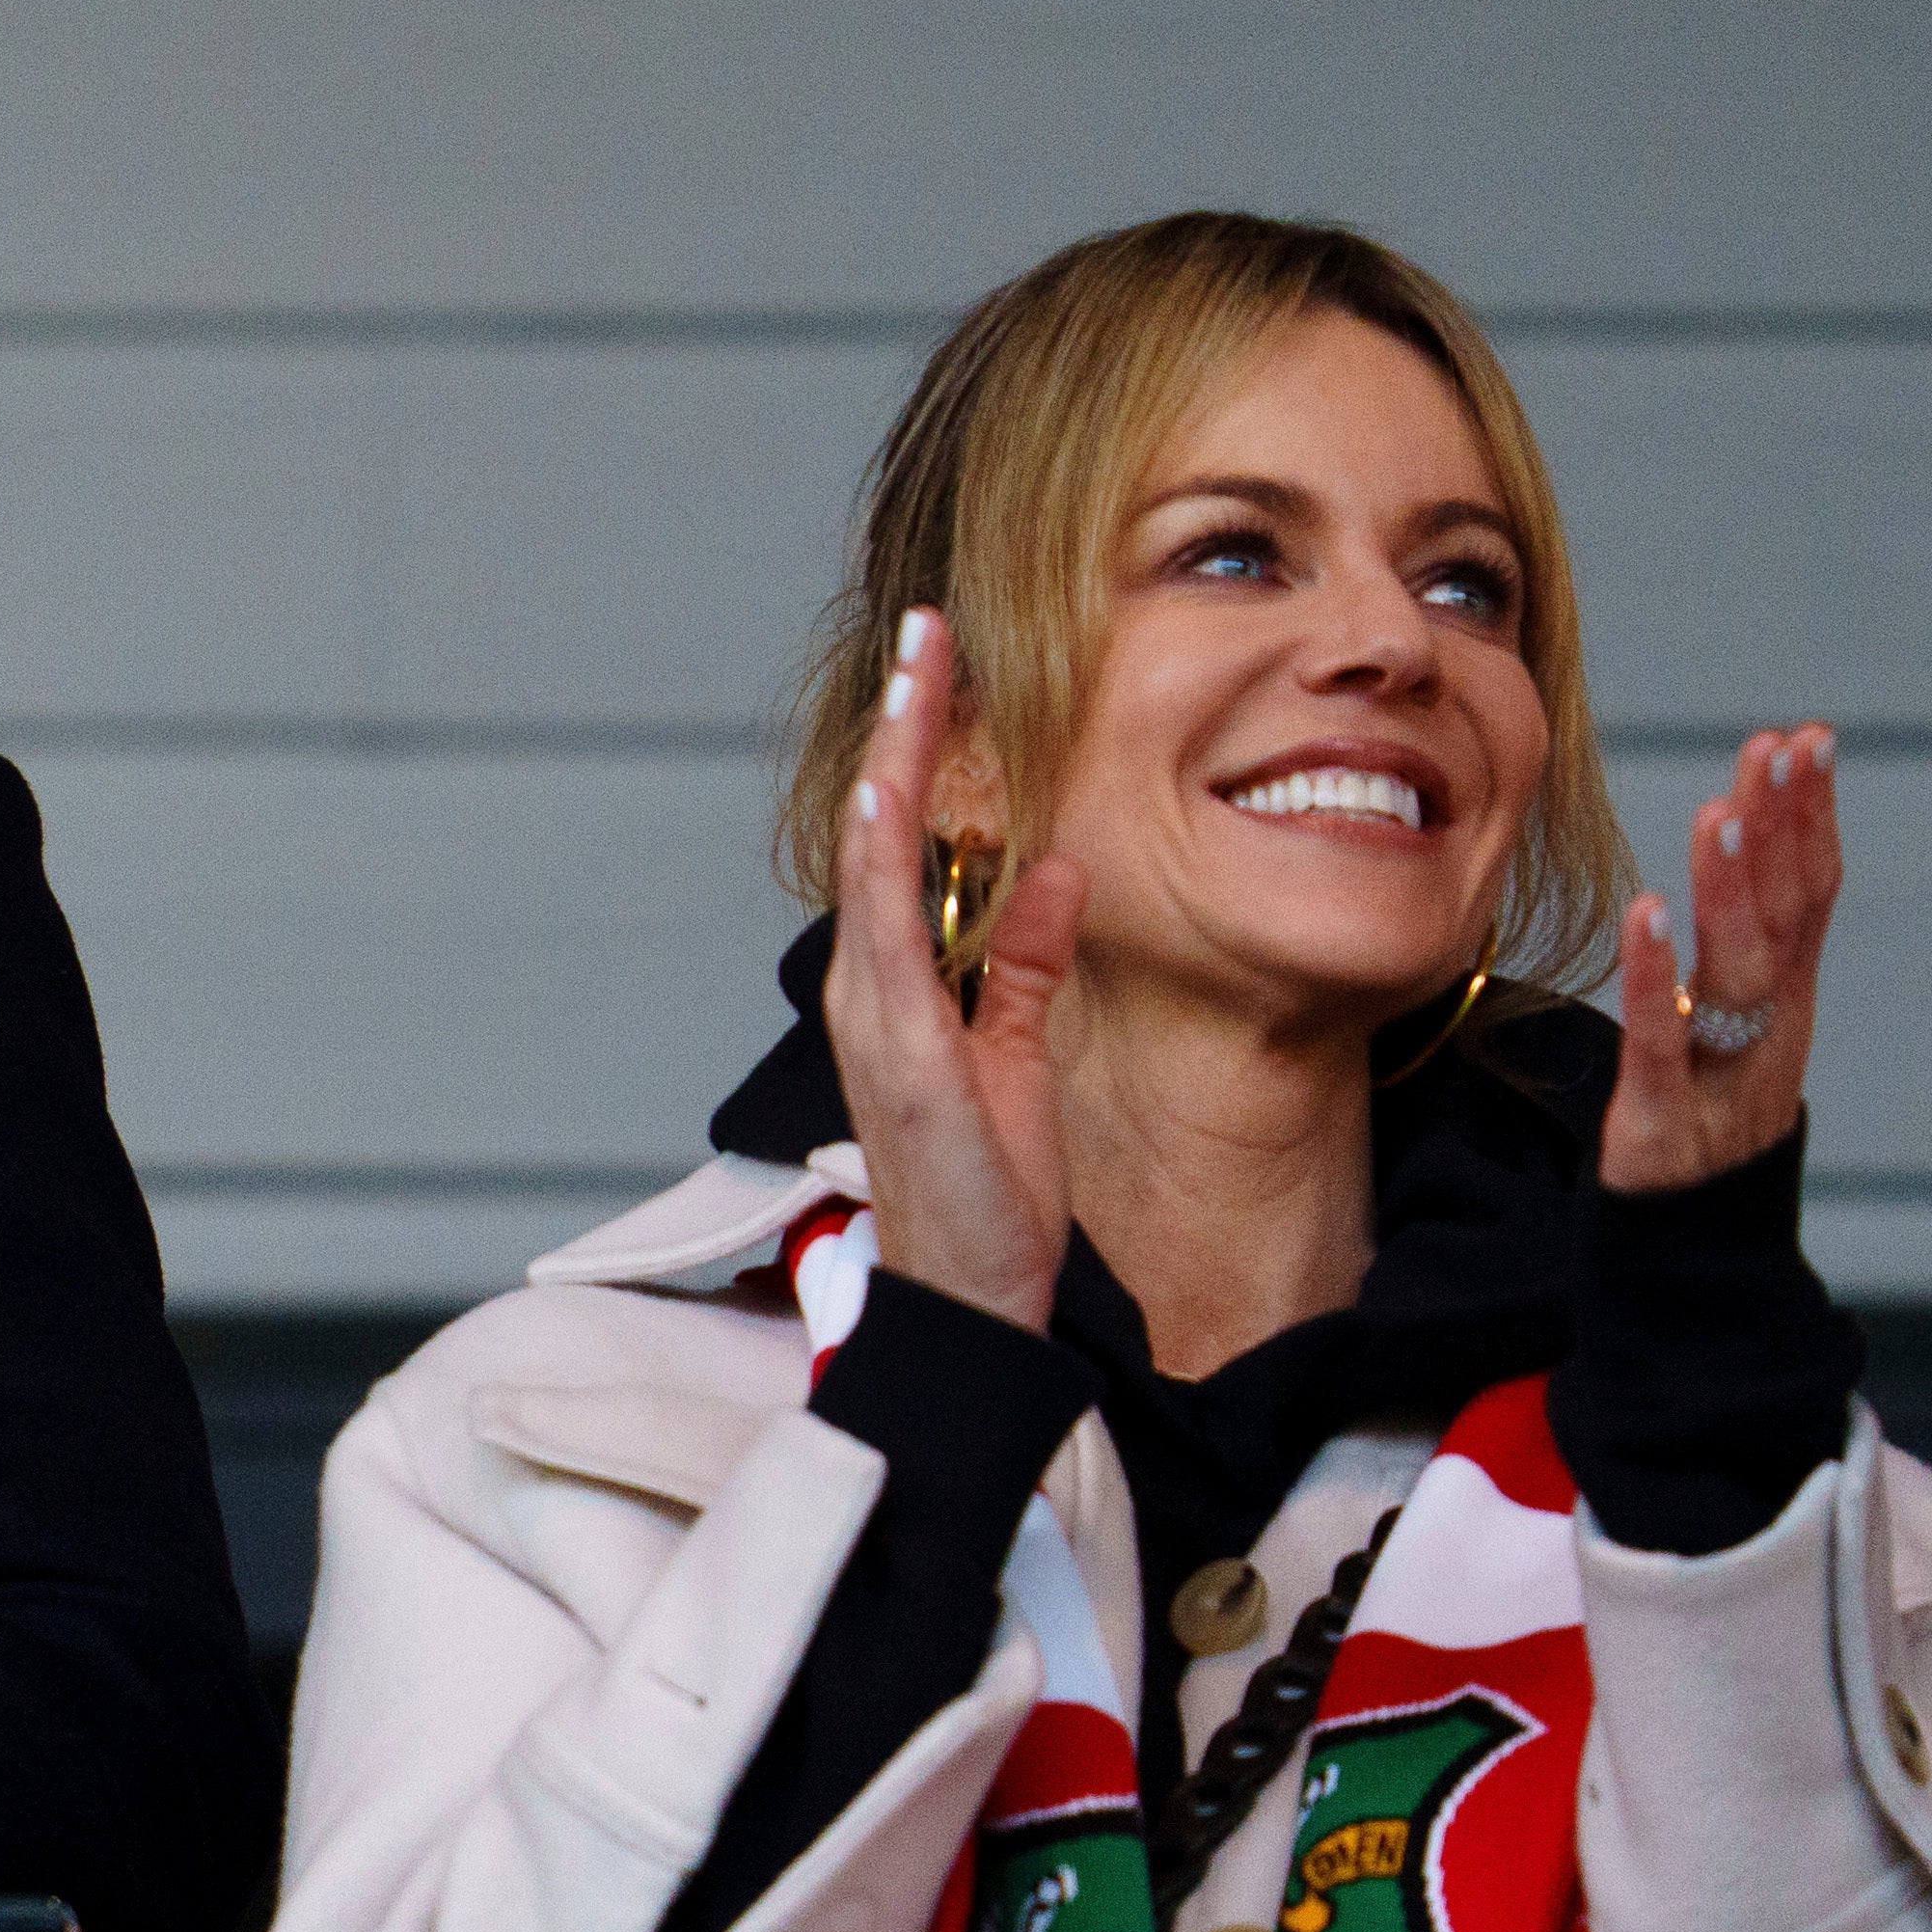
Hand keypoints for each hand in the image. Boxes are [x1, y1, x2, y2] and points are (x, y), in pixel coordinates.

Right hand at [827, 607, 1088, 1325]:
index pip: (906, 841)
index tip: (946, 665)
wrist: (975, 1300)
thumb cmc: (988, 1194)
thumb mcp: (1023, 1056)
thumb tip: (1059, 870)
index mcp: (901, 985)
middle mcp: (873, 989)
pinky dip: (881, 864)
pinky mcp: (904, 1055)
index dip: (921, 750)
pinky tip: (890, 797)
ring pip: (875, 864)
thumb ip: (1032, 964)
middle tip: (926, 630)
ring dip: (893, 764)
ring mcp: (879, 1018)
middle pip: (879, 829)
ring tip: (914, 676)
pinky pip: (888, 942)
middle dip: (902, 725)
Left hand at [1604, 724, 1837, 1194]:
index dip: (1812, 818)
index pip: (1811, 894)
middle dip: (1786, 828)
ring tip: (1721, 811)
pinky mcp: (1663, 1118)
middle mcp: (1771, 1030)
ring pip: (1740, 972)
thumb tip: (1747, 848)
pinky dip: (1656, 976)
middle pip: (1788, 918)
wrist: (1694, 1250)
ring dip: (1732, 888)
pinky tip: (1647, 912)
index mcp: (1786, 1001)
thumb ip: (1748, 948)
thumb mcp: (1738, 1027)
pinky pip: (1663, 1040)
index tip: (1807, 740)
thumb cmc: (1708, 1119)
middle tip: (1777, 747)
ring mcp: (1724, 1074)